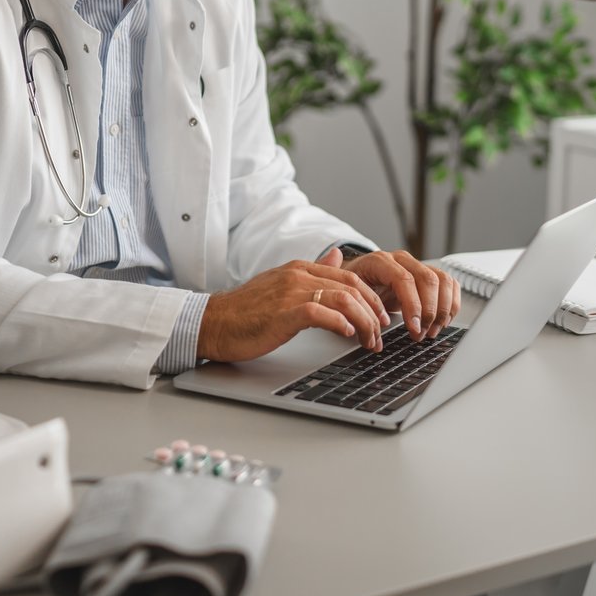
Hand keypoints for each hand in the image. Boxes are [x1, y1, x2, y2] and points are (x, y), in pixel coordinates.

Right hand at [196, 248, 389, 363]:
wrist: (213, 322)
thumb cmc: (247, 310)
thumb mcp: (283, 283)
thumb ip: (313, 270)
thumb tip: (336, 255)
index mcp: (300, 268)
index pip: (350, 276)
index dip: (371, 297)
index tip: (381, 317)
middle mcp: (298, 275)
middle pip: (352, 287)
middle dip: (373, 312)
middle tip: (381, 334)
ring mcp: (290, 293)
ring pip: (342, 299)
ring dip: (363, 322)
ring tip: (370, 341)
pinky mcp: (282, 313)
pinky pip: (320, 313)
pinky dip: (340, 323)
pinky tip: (348, 335)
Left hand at [344, 249, 461, 340]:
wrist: (355, 278)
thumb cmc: (352, 289)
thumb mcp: (351, 297)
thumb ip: (361, 311)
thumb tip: (374, 336)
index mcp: (379, 262)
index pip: (404, 279)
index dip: (413, 305)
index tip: (415, 328)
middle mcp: (401, 260)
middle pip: (428, 279)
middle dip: (430, 311)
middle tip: (423, 334)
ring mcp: (416, 265)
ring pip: (442, 280)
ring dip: (442, 309)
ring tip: (432, 330)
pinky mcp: (427, 273)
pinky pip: (449, 283)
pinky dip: (451, 303)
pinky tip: (443, 320)